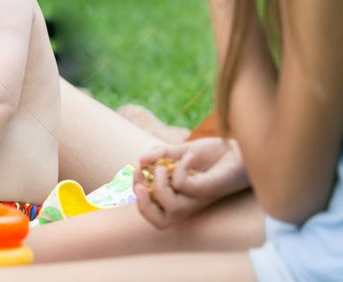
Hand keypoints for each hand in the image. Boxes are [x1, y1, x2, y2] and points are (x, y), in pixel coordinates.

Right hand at [133, 137, 248, 228]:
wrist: (239, 151)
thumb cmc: (212, 155)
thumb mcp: (180, 151)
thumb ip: (160, 153)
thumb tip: (140, 159)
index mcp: (178, 197)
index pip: (154, 212)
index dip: (139, 200)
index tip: (134, 176)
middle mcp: (187, 203)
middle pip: (160, 222)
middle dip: (143, 205)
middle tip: (140, 184)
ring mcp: (198, 199)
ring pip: (172, 208)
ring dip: (160, 185)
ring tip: (163, 166)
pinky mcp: (208, 191)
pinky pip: (184, 185)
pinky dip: (180, 168)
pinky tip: (188, 156)